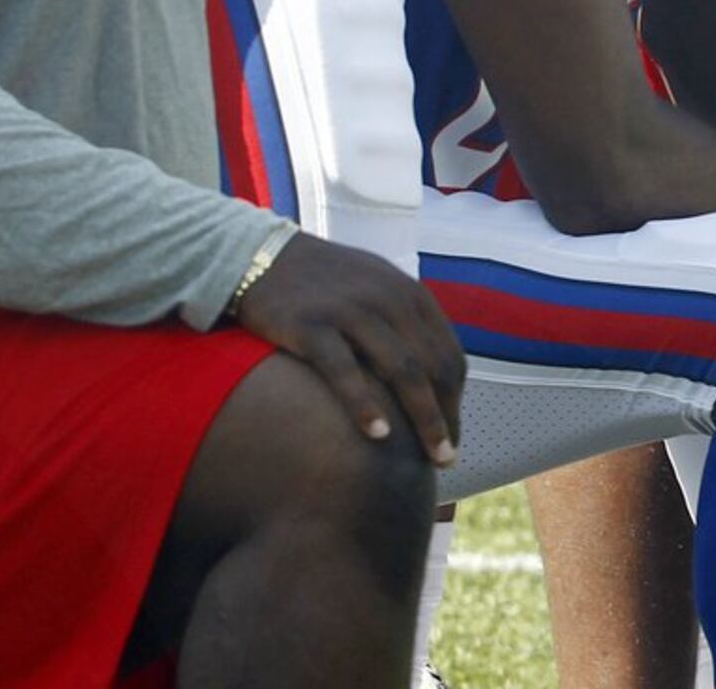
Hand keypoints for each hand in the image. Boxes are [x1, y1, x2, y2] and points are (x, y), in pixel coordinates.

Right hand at [231, 231, 465, 465]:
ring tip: (430, 457)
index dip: (455, 399)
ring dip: (423, 418)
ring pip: (402, 370)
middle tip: (446, 459)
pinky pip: (345, 370)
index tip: (452, 434)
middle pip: (434, 367)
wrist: (259, 256)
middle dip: (446, 416)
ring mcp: (351, 311)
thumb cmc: (322, 283)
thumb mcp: (374, 289)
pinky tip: (378, 435)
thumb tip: (429, 374)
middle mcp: (388, 300)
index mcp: (409, 295)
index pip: (448, 354)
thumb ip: (402, 324)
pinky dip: (365, 404)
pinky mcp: (310, 325)